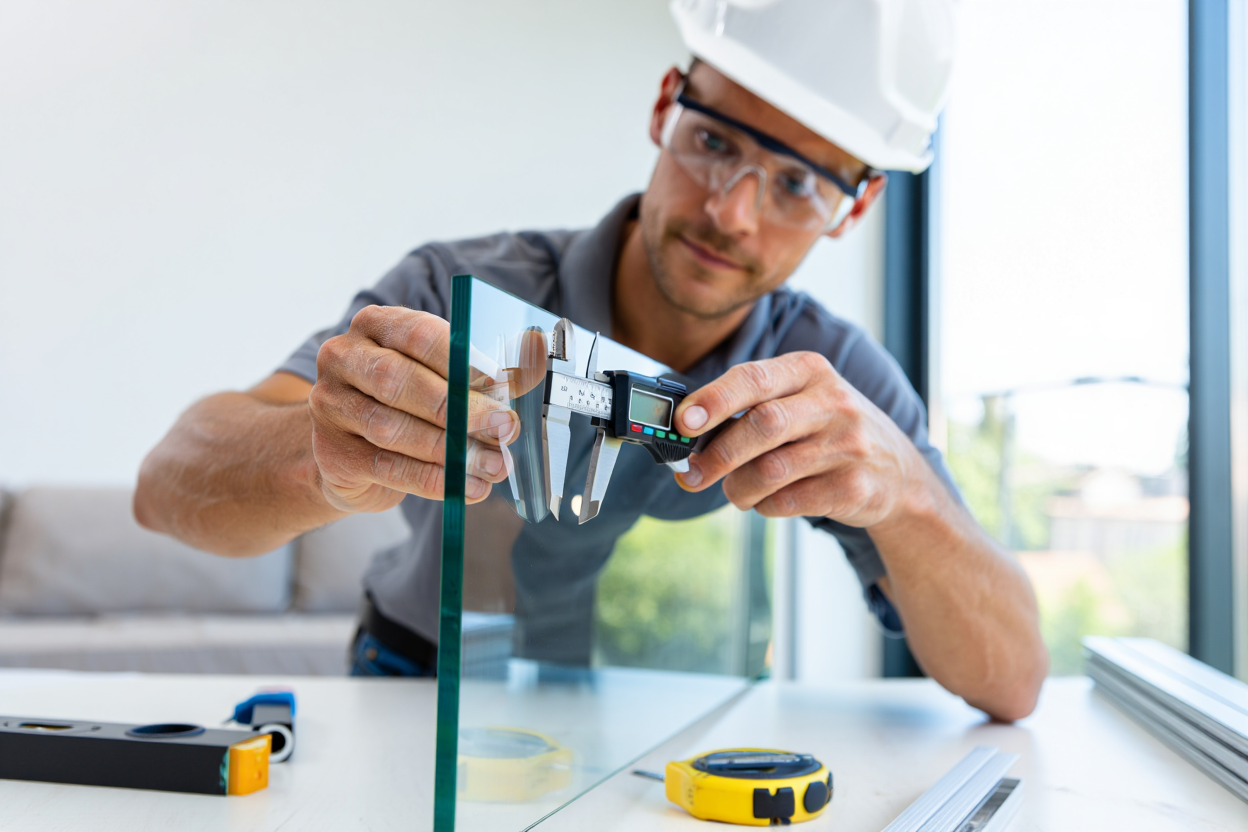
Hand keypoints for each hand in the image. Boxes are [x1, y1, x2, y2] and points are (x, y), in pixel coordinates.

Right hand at [308, 306, 518, 511]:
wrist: (350, 453)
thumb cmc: (405, 403)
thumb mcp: (440, 377)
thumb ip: (483, 370)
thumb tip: (535, 357)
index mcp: (377, 326)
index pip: (419, 335)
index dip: (462, 361)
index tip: (503, 385)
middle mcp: (344, 358)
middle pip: (399, 381)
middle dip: (460, 408)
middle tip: (505, 428)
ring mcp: (331, 405)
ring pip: (392, 429)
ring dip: (451, 451)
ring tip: (494, 465)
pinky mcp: (334, 452)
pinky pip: (388, 467)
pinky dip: (433, 479)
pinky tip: (468, 486)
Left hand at [673, 352, 921, 526]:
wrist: (898, 473)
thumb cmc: (828, 431)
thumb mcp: (800, 401)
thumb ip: (749, 409)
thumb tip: (686, 433)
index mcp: (809, 370)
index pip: (753, 377)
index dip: (713, 400)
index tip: (683, 422)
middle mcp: (833, 402)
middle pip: (762, 424)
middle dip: (717, 454)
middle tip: (692, 474)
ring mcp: (848, 445)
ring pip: (771, 469)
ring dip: (739, 487)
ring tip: (736, 491)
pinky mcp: (855, 486)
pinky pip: (791, 501)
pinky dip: (767, 505)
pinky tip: (769, 500)